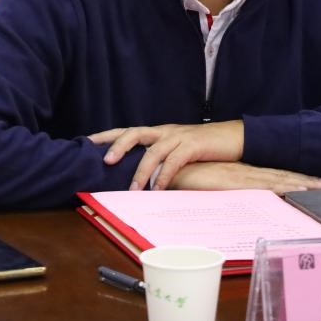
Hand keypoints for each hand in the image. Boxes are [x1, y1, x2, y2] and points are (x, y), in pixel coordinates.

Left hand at [89, 121, 244, 189]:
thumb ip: (160, 159)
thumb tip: (140, 177)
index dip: (107, 136)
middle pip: (135, 133)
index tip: (87, 143)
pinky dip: (165, 175)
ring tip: (133, 188)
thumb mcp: (177, 150)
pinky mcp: (194, 145)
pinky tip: (159, 189)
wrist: (234, 137)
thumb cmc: (203, 147)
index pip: (127, 130)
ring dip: (142, 170)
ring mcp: (179, 137)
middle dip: (119, 146)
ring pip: (154, 150)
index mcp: (158, 132)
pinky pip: (175, 161)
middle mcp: (165, 131)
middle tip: (106, 162)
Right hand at [168, 161, 320, 193]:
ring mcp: (243, 176)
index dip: (292, 180)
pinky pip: (265, 185)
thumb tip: (225, 201)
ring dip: (300, 183)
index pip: (271, 176)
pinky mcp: (236, 182)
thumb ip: (217, 193)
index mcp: (240, 174)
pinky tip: (297, 190)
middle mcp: (245, 173)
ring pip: (279, 179)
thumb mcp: (207, 187)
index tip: (311, 183)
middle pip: (281, 176)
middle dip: (305, 181)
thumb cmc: (185, 179)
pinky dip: (284, 187)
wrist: (171, 168)